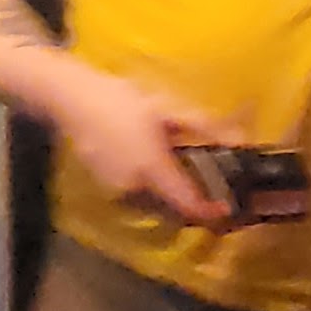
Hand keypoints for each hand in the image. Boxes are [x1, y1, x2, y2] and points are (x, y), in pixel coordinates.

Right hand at [59, 70, 233, 225]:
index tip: (226, 207)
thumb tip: (238, 139)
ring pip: (152, 203)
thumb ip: (203, 126)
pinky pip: (135, 196)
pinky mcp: (104, 186)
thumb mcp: (166, 108)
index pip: (187, 204)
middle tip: (207, 189)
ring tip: (181, 176)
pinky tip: (152, 167)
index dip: (209, 211)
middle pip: (171, 208)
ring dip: (169, 197)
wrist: (72, 98)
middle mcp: (134, 188)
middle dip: (190, 203)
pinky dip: (149, 189)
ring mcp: (116, 190)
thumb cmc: (121, 99)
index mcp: (152, 169)